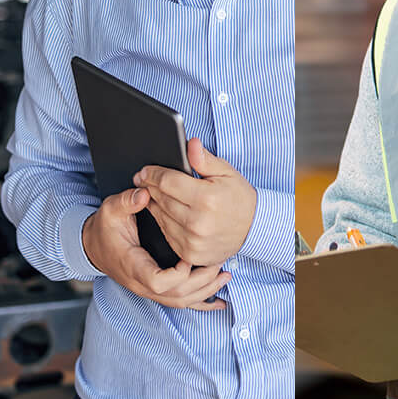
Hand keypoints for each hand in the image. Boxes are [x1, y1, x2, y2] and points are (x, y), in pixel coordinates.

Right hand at [81, 186, 229, 309]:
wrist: (94, 246)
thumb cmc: (105, 228)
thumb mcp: (111, 210)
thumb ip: (126, 202)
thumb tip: (144, 194)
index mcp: (133, 266)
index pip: (158, 283)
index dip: (177, 275)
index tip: (187, 259)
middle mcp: (142, 283)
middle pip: (176, 296)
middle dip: (201, 282)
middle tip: (219, 264)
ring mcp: (150, 290)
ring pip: (181, 301)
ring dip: (205, 291)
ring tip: (225, 275)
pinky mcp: (156, 290)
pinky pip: (181, 303)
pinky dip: (202, 302)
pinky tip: (219, 301)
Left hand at [136, 138, 257, 266]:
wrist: (254, 229)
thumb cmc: (238, 198)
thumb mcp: (226, 172)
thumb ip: (204, 159)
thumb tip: (191, 144)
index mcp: (207, 199)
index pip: (167, 181)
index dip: (152, 174)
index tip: (145, 171)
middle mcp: (198, 222)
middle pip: (160, 198)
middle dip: (149, 186)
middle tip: (143, 179)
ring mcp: (193, 241)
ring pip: (160, 216)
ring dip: (153, 203)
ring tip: (153, 193)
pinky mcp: (190, 254)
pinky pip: (166, 233)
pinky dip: (162, 220)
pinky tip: (165, 211)